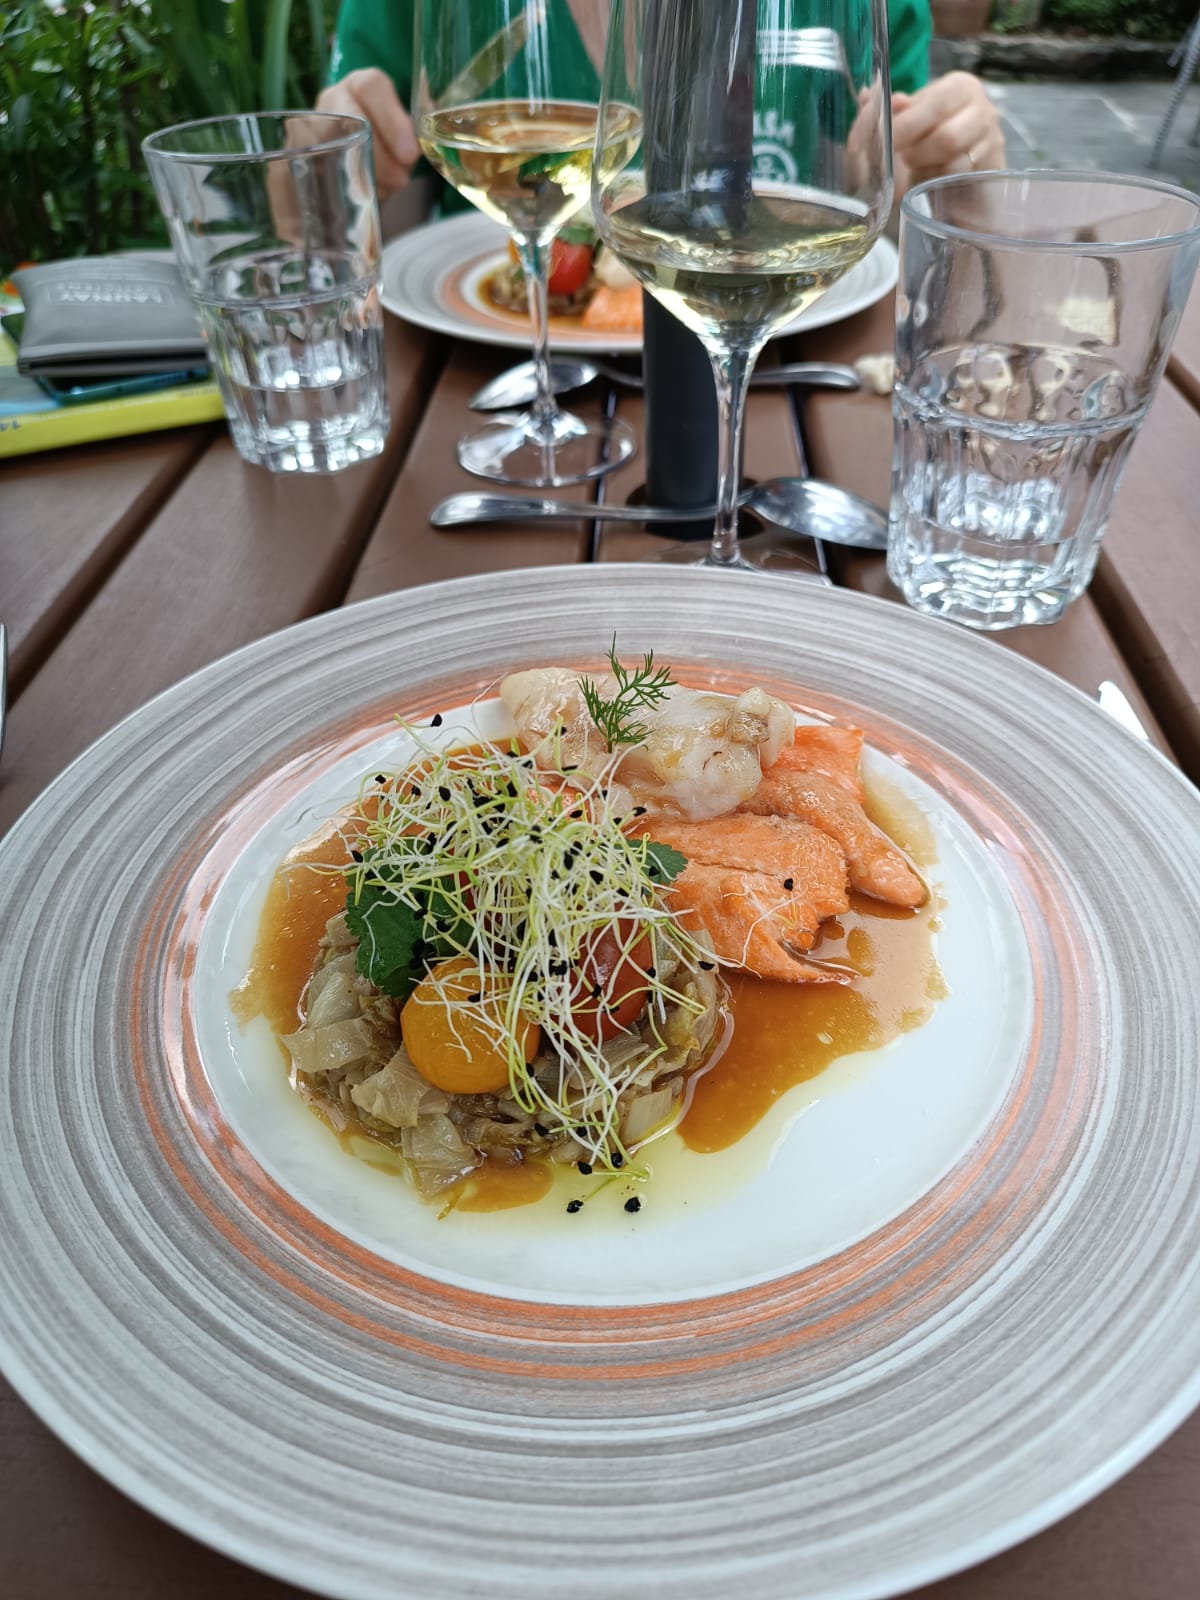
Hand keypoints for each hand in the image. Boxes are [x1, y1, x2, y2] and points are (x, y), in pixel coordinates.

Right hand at [316, 69, 420, 196]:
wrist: (351, 163)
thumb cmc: (385, 144)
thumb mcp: (403, 135)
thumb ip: (414, 133)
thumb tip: (426, 141)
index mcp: (363, 86)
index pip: (373, 86)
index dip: (392, 119)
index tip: (410, 153)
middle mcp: (335, 98)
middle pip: (352, 116)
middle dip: (380, 154)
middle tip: (400, 181)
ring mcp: (315, 122)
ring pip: (335, 142)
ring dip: (363, 173)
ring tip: (383, 191)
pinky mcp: (304, 150)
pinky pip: (321, 167)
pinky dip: (346, 186)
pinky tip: (362, 197)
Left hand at [891, 72, 1004, 192]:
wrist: (963, 150)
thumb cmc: (933, 126)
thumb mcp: (915, 113)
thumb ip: (900, 110)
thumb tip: (888, 102)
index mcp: (961, 86)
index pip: (936, 104)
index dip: (908, 125)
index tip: (889, 140)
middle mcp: (983, 109)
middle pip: (948, 139)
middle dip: (918, 153)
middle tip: (905, 158)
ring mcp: (992, 139)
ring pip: (956, 165)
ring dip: (929, 171)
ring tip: (919, 165)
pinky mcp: (994, 167)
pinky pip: (962, 182)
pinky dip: (942, 184)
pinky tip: (933, 178)